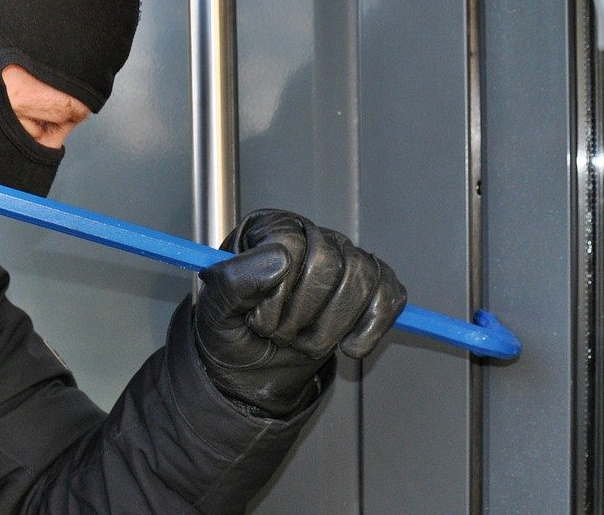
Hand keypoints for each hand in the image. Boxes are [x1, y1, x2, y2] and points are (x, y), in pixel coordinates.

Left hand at [194, 209, 407, 416]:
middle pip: (330, 261)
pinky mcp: (369, 287)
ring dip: (331, 327)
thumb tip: (278, 258)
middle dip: (304, 314)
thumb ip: (232, 282)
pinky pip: (389, 295)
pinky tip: (348, 346)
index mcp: (267, 230)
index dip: (278, 293)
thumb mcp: (214, 315)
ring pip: (362, 277)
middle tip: (282, 336)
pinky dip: (371, 328)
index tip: (260, 322)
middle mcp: (309, 235)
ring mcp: (344, 258)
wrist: (252, 374)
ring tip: (303, 342)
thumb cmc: (233, 337)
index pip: (289, 244)